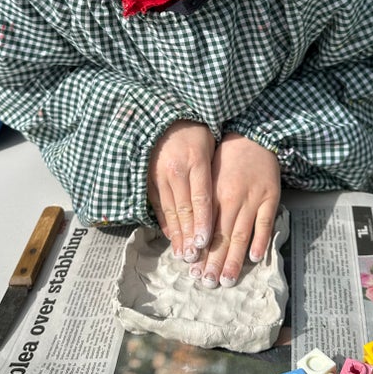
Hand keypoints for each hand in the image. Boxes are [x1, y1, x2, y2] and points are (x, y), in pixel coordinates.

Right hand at [148, 121, 214, 263]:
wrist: (165, 116)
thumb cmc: (195, 131)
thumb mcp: (209, 145)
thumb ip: (214, 171)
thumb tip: (223, 200)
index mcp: (195, 161)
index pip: (201, 197)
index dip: (202, 221)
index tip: (204, 242)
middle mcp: (176, 171)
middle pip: (184, 209)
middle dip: (189, 235)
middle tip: (194, 258)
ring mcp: (159, 175)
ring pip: (170, 210)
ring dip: (176, 234)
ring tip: (183, 254)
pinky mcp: (149, 178)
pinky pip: (158, 204)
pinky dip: (165, 222)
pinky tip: (171, 236)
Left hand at [190, 133, 279, 287]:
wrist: (253, 135)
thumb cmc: (226, 157)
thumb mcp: (207, 176)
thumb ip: (201, 202)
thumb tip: (189, 232)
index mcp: (213, 193)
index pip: (205, 228)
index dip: (200, 250)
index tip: (193, 270)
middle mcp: (232, 197)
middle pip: (222, 236)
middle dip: (214, 262)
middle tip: (207, 283)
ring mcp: (253, 198)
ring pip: (242, 233)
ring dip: (234, 259)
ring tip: (228, 280)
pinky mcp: (271, 197)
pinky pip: (265, 222)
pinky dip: (260, 240)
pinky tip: (254, 257)